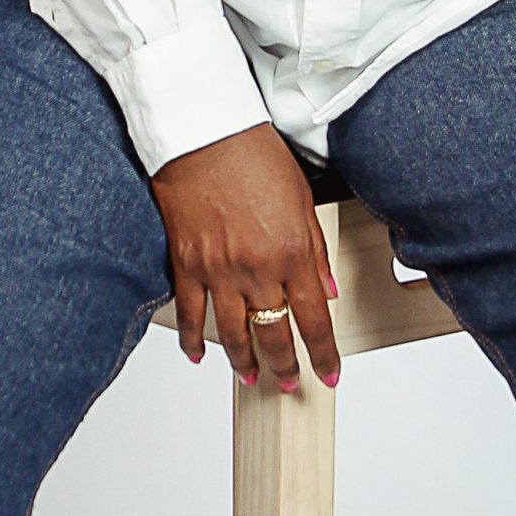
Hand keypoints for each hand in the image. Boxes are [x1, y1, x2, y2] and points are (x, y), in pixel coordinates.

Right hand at [150, 122, 342, 389]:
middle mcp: (256, 268)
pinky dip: (194, 340)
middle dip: (285, 366)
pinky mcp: (186, 264)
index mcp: (292, 252)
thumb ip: (317, 251)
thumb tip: (328, 290)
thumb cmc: (254, 155)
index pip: (314, 320)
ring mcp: (218, 270)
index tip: (329, 373)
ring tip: (251, 377)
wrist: (204, 132)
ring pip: (232, 334)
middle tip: (290, 383)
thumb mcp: (303, 200)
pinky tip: (200, 355)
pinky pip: (190, 314)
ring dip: (243, 362)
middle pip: (273, 334)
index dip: (324, 354)